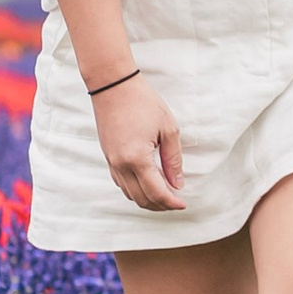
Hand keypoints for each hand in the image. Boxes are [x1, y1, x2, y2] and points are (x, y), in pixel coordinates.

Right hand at [93, 72, 186, 211]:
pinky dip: (135, 190)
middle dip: (160, 205)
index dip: (171, 202)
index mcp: (137, 159)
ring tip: (166, 196)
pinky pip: (121, 183)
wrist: (114, 88)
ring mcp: (111, 163)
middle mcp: (120, 166)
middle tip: (177, 202)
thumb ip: (173, 159)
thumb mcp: (168, 129)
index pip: (156, 192)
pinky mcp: (108, 158)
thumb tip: (177, 184)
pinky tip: (148, 185)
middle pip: (141, 198)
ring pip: (129, 194)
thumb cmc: (144, 104)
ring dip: (147, 200)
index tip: (184, 205)